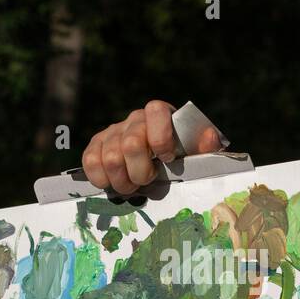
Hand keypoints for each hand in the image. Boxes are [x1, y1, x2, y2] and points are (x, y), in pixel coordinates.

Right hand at [82, 99, 223, 194]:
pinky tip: (113, 183)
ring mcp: (113, 131)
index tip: (167, 158)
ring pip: (111, 158)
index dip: (161, 138)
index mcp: (160, 114)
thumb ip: (204, 147)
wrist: (156, 164)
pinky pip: (91, 162)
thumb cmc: (178, 158)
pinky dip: (102, 179)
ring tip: (132, 186)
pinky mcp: (96, 145)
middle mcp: (135, 119)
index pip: (156, 112)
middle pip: (131, 144)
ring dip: (122, 181)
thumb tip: (209, 136)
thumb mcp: (195, 153)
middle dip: (140, 172)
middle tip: (146, 182)